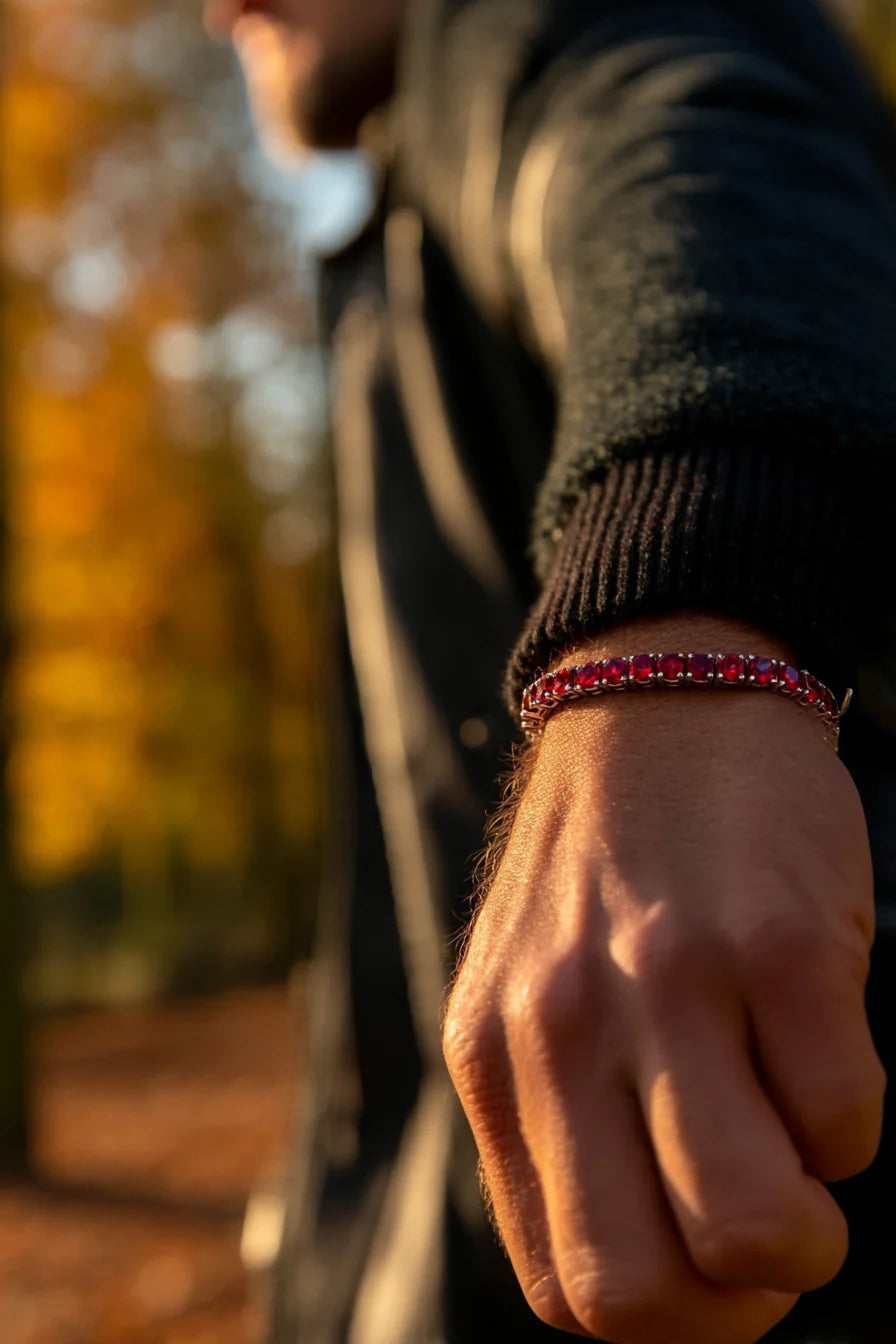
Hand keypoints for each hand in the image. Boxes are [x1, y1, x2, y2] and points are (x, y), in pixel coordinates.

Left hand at [443, 613, 884, 1342]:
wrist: (657, 705)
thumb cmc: (604, 873)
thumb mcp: (528, 995)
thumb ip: (558, 1122)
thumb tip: (652, 1267)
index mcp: (493, 1058)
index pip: (561, 1290)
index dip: (657, 1320)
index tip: (707, 1275)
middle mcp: (564, 1031)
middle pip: (638, 1292)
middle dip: (732, 1308)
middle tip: (767, 1239)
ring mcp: (669, 986)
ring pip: (755, 1231)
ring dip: (807, 1235)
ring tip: (806, 1161)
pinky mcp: (776, 944)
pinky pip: (846, 1120)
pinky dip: (851, 1117)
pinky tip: (819, 1046)